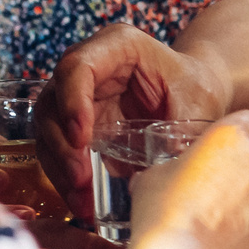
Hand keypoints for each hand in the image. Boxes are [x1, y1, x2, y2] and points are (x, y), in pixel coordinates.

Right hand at [40, 24, 230, 203]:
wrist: (194, 96)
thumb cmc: (196, 88)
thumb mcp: (198, 102)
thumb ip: (181, 130)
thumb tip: (159, 172)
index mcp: (117, 46)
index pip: (77, 67)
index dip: (72, 102)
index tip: (81, 139)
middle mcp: (88, 70)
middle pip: (53, 103)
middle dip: (63, 146)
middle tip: (81, 179)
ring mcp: (77, 98)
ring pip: (49, 132)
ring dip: (61, 168)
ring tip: (82, 201)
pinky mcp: (76, 127)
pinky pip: (59, 152)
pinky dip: (67, 178)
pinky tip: (83, 203)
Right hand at [121, 114, 248, 248]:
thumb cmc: (163, 214)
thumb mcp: (153, 176)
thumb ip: (174, 166)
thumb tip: (168, 175)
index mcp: (231, 135)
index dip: (238, 137)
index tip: (227, 152)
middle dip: (247, 172)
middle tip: (220, 193)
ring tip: (226, 223)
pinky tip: (236, 241)